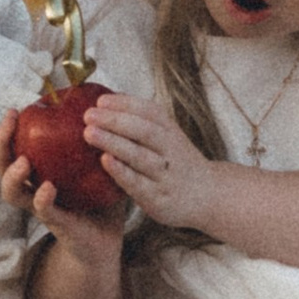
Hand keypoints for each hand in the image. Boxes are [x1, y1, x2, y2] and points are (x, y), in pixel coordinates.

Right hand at [0, 118, 128, 274]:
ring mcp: (40, 206)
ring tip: (23, 162)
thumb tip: (107, 102)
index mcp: (37, 171)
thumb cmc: (99, 196)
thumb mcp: (96, 162)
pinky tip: (48, 187)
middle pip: (1, 166)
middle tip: (10, 123)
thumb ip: (96, 138)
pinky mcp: (56, 223)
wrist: (106, 238)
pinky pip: (42, 211)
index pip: (11, 147)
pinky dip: (42, 199)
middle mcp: (31, 187)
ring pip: (12, 192)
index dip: (6, 129)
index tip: (15, 110)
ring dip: (12, 176)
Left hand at [81, 89, 224, 231]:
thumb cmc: (177, 162)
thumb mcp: (167, 137)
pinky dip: (122, 172)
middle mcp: (171, 150)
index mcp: (171, 130)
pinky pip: (139, 184)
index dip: (125, 104)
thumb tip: (104, 104)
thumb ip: (142, 123)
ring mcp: (165, 175)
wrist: (209, 195)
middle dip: (115, 120)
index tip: (100, 101)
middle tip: (88, 115)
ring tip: (89, 133)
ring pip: (140, 156)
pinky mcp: (158, 198)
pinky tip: (105, 161)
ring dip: (114, 142)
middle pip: (144, 131)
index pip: (150, 111)